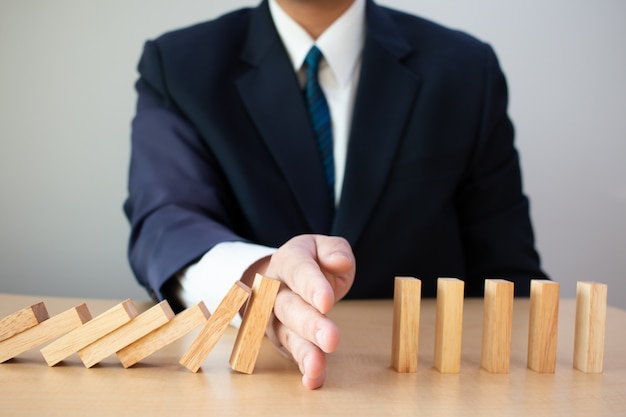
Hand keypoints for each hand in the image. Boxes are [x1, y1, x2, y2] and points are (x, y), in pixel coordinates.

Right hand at [244, 234, 354, 388]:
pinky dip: (303, 367)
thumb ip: (334, 250)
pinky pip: (292, 352)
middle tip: (331, 339)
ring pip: (286, 334)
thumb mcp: (323, 246)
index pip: (298, 270)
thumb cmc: (312, 261)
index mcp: (289, 260)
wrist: (286, 274)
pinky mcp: (282, 338)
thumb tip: (339, 262)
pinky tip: (314, 380)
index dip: (311, 286)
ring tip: (317, 368)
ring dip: (303, 352)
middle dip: (310, 324)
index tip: (326, 302)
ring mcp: (275, 317)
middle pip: (289, 307)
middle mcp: (275, 290)